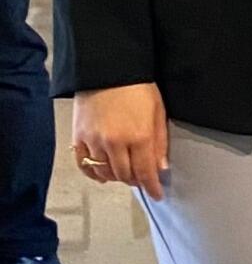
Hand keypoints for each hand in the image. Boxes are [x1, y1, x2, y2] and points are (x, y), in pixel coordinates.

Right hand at [72, 82, 168, 200]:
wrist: (108, 70)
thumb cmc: (138, 87)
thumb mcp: (158, 112)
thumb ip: (160, 141)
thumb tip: (161, 167)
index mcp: (139, 136)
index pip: (146, 172)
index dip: (152, 187)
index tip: (157, 194)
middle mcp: (115, 143)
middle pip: (125, 175)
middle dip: (136, 181)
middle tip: (142, 180)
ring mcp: (94, 141)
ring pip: (104, 173)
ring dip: (116, 177)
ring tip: (125, 173)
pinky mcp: (79, 138)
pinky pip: (84, 165)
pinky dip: (94, 173)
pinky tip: (102, 173)